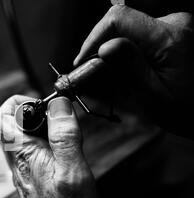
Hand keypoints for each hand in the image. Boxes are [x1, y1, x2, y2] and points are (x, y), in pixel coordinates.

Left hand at [0, 95, 100, 197]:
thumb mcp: (73, 169)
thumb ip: (64, 135)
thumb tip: (59, 106)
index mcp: (22, 153)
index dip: (19, 101)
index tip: (44, 105)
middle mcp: (16, 161)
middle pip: (7, 124)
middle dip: (29, 110)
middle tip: (55, 116)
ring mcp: (22, 171)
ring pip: (17, 138)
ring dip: (35, 127)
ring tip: (60, 131)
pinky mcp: (31, 180)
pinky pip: (28, 152)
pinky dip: (40, 142)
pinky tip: (58, 150)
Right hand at [74, 5, 193, 137]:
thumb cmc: (190, 111)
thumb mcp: (154, 97)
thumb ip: (129, 69)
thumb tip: (104, 48)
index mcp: (171, 37)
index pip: (119, 19)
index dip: (94, 38)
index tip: (83, 60)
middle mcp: (176, 24)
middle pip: (122, 24)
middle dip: (103, 47)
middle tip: (94, 72)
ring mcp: (177, 27)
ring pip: (129, 30)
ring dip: (116, 51)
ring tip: (115, 76)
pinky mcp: (175, 33)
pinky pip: (141, 35)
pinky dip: (129, 52)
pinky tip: (130, 71)